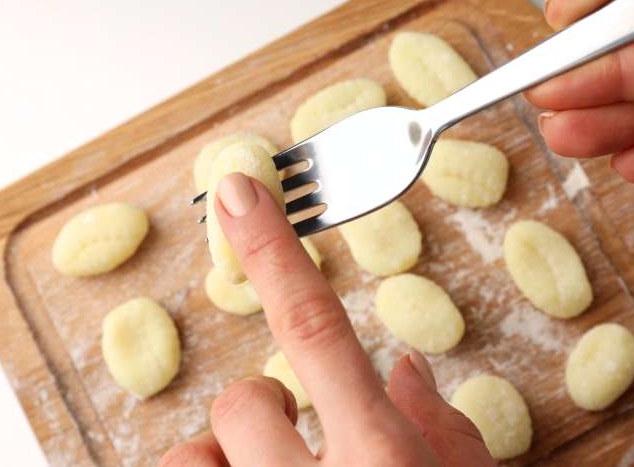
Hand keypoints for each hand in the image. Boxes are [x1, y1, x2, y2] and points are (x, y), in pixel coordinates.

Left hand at [159, 173, 494, 466]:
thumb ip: (442, 423)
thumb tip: (405, 370)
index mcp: (380, 456)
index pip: (314, 325)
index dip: (272, 250)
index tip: (237, 194)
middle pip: (243, 401)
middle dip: (266, 403)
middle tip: (300, 429)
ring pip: (191, 455)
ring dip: (225, 451)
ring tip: (266, 464)